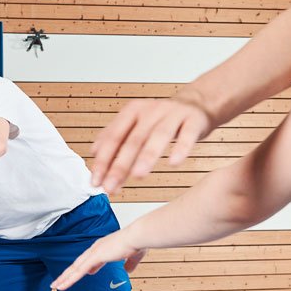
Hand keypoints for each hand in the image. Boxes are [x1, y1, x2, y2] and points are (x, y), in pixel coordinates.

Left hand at [52, 230, 146, 290]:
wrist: (138, 236)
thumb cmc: (138, 242)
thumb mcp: (134, 256)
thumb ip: (130, 263)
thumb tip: (128, 271)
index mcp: (104, 246)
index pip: (91, 258)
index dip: (85, 267)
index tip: (84, 273)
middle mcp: (96, 248)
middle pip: (78, 263)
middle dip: (68, 273)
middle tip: (58, 281)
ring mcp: (94, 252)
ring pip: (75, 268)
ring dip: (64, 278)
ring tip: (55, 286)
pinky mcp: (95, 257)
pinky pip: (79, 270)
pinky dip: (70, 279)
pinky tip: (62, 285)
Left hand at [91, 96, 211, 193]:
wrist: (196, 104)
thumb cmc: (163, 118)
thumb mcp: (137, 122)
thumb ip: (116, 136)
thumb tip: (94, 153)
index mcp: (134, 111)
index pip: (114, 137)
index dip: (103, 160)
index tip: (96, 180)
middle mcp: (151, 111)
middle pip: (134, 139)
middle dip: (120, 165)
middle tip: (111, 187)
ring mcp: (173, 114)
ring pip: (159, 136)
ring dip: (147, 156)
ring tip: (137, 176)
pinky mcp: (193, 120)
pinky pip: (188, 135)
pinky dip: (181, 149)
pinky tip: (173, 163)